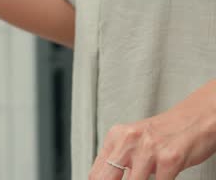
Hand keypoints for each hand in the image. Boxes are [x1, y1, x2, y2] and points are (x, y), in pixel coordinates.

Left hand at [90, 81, 215, 179]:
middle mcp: (128, 140)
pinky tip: (163, 179)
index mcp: (116, 137)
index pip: (96, 173)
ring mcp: (148, 149)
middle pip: (105, 179)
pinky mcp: (169, 158)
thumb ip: (118, 158)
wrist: (196, 118)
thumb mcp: (134, 141)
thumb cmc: (166, 133)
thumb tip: (105, 177)